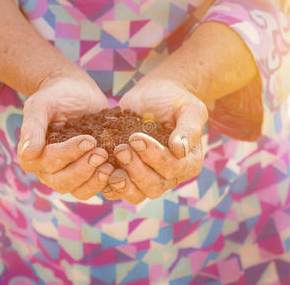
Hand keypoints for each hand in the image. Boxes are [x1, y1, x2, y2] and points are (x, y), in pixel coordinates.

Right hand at [17, 73, 114, 199]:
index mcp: (32, 157)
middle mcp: (48, 171)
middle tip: (102, 153)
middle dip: (84, 170)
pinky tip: (119, 170)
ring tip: (110, 166)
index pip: (49, 163)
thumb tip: (28, 154)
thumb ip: (33, 128)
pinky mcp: (88, 172)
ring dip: (95, 181)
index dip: (69, 154)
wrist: (75, 90)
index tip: (88, 140)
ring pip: (79, 190)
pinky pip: (95, 186)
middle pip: (64, 182)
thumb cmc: (54, 96)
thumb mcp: (40, 105)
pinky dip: (107, 182)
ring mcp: (69, 173)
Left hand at [102, 77, 207, 203]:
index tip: (136, 137)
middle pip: (154, 187)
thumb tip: (180, 150)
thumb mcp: (188, 108)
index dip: (154, 157)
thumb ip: (188, 128)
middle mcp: (170, 175)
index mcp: (189, 162)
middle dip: (136, 170)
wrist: (154, 94)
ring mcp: (148, 177)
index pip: (173, 169)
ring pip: (136, 194)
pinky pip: (118, 190)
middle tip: (121, 149)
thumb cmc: (175, 99)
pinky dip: (107, 184)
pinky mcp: (128, 174)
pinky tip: (100, 169)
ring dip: (122, 183)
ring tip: (109, 164)